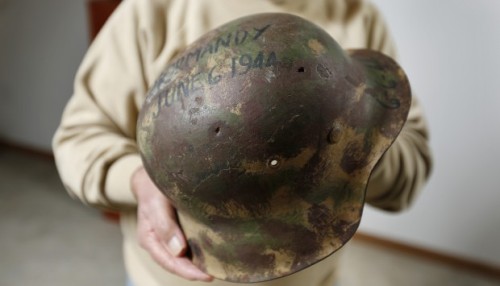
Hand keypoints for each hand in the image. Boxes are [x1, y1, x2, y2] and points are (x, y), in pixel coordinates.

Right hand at [131, 167, 212, 281]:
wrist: (151, 174)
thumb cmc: (153, 186)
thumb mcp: (156, 203)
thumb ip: (164, 226)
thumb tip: (179, 251)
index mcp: (149, 238)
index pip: (169, 261)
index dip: (187, 271)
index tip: (207, 276)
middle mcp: (157, 241)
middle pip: (176, 263)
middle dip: (195, 271)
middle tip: (217, 274)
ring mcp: (166, 236)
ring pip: (181, 256)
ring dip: (197, 263)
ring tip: (217, 267)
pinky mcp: (175, 229)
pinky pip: (186, 245)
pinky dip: (197, 251)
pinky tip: (211, 252)